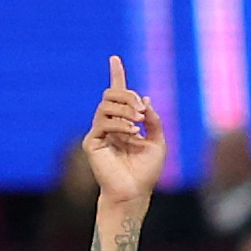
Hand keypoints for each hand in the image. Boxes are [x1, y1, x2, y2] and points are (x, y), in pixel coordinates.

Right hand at [86, 56, 166, 207]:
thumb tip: (144, 99)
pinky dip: (119, 124)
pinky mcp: (92, 143)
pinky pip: (103, 122)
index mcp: (124, 122)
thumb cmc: (146, 171)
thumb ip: (153, 120)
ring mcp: (99, 133)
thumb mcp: (158, 141)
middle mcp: (109, 125)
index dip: (116, 75)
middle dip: (127, 96)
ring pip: (106, 105)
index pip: (118, 94)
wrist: (134, 192)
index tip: (114, 58)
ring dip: (125, 110)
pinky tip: (132, 133)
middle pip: (111, 94)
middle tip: (142, 112)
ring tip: (138, 124)